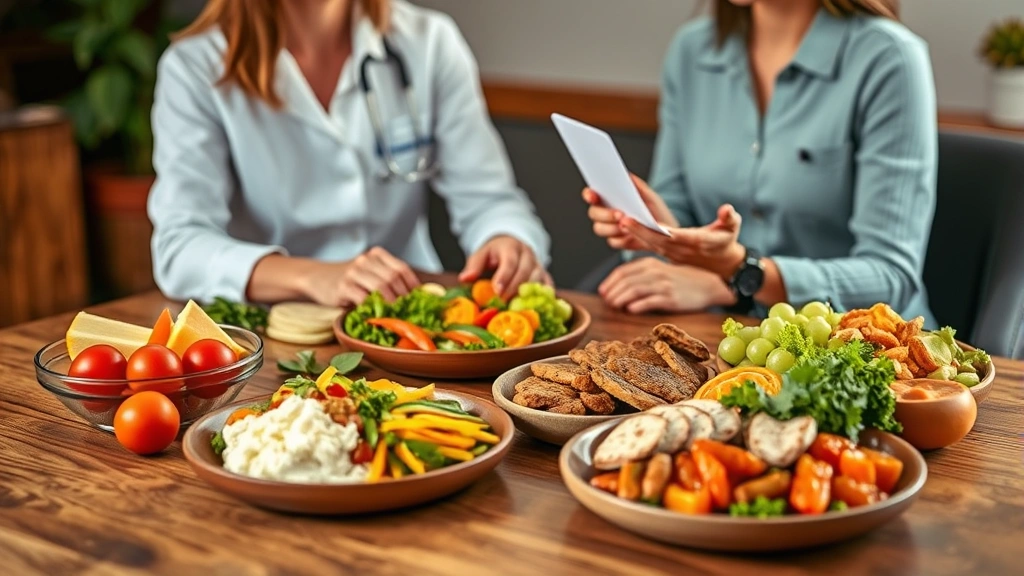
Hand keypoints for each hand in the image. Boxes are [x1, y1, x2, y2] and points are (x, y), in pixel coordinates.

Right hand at [301, 247, 419, 306]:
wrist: (317, 277)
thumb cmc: (349, 279)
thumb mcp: (368, 273)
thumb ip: (387, 279)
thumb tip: (414, 297)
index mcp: (376, 255)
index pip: (402, 268)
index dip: (413, 285)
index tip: (419, 299)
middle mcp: (365, 260)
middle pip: (393, 277)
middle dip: (404, 296)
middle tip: (409, 310)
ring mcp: (354, 272)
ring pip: (381, 286)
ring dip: (392, 302)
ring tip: (396, 313)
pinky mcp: (343, 287)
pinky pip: (364, 298)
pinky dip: (374, 308)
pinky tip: (378, 315)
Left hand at [459, 235, 550, 298]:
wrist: (512, 246)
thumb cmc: (495, 254)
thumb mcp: (481, 254)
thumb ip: (474, 266)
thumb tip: (464, 279)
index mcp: (511, 247)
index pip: (509, 262)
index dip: (504, 277)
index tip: (497, 291)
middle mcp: (527, 254)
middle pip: (525, 271)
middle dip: (513, 288)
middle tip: (502, 303)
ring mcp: (538, 265)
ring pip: (538, 279)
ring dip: (527, 295)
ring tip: (514, 307)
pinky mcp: (545, 275)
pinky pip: (548, 286)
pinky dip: (542, 297)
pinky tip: (533, 307)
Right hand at [583, 174, 678, 250]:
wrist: (667, 233)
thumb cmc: (657, 212)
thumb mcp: (650, 197)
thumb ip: (638, 186)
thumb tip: (627, 175)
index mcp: (610, 199)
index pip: (592, 195)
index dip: (589, 194)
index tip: (593, 195)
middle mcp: (606, 213)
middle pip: (593, 213)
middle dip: (605, 214)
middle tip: (620, 214)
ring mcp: (610, 229)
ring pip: (599, 228)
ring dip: (612, 228)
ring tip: (627, 226)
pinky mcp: (617, 242)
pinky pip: (613, 241)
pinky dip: (621, 239)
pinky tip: (630, 236)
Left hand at [598, 257, 735, 313]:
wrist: (709, 285)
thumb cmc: (681, 280)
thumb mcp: (660, 271)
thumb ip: (641, 276)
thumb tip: (618, 288)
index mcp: (650, 264)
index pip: (622, 272)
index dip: (609, 282)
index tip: (603, 292)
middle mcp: (655, 272)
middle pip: (625, 281)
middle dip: (612, 292)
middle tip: (606, 302)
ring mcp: (663, 285)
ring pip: (633, 291)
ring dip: (620, 299)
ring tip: (614, 306)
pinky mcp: (671, 298)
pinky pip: (649, 302)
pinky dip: (636, 306)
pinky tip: (629, 310)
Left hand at [620, 203, 745, 278]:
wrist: (724, 265)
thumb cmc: (726, 242)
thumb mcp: (733, 228)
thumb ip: (729, 218)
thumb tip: (727, 209)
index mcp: (698, 241)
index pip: (676, 235)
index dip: (660, 229)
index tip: (647, 221)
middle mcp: (683, 250)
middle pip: (658, 240)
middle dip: (639, 230)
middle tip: (622, 218)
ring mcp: (675, 256)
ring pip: (652, 245)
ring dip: (635, 235)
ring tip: (620, 223)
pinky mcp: (669, 257)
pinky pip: (652, 250)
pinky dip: (639, 241)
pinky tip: (626, 233)